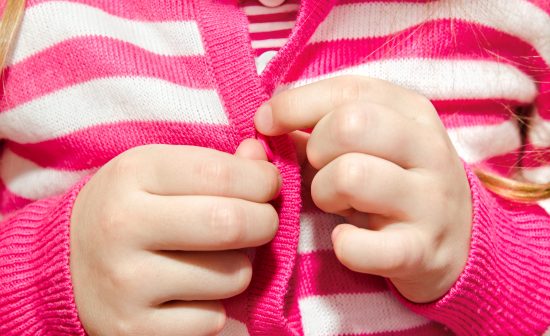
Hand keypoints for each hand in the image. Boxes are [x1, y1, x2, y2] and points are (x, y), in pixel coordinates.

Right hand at [70, 140, 279, 334]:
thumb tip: (261, 158)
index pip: (221, 173)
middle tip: (261, 221)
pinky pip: (213, 319)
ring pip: (232, 276)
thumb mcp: (159, 171)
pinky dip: (214, 306)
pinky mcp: (133, 329)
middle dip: (265, 222)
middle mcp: (122, 226)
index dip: (262, 180)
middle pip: (231, 224)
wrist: (67, 263)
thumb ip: (215, 163)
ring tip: (216, 259)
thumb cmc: (130, 207)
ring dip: (239, 267)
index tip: (267, 186)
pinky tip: (191, 292)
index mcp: (132, 174)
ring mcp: (126, 283)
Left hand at [255, 76, 471, 302]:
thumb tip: (264, 123)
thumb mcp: (372, 144)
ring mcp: (430, 201)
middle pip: (350, 125)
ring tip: (333, 202)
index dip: (296, 104)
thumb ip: (320, 129)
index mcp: (413, 112)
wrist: (458, 242)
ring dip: (325, 192)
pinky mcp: (422, 251)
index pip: (348, 90)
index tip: (266, 122)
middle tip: (319, 168)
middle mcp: (429, 149)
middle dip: (316, 148)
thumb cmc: (397, 182)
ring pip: (351, 176)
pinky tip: (345, 239)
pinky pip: (363, 246)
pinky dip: (343, 244)